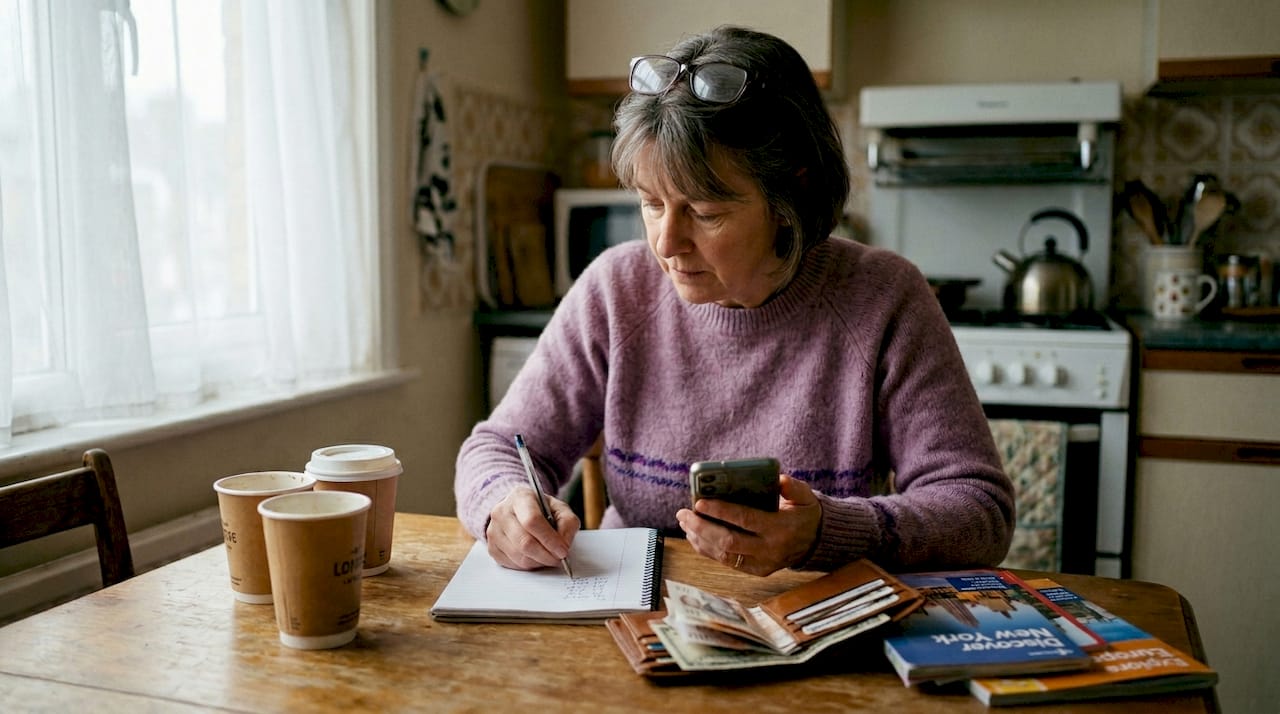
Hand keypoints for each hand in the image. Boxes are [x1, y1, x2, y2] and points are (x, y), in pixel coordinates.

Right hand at [485, 486, 580, 570]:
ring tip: (549, 557)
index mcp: (520, 497)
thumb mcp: (560, 509)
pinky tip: (536, 558)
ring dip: (539, 562)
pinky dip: (528, 566)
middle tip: (559, 559)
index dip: (549, 539)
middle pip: (524, 542)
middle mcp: (502, 512)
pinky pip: (512, 564)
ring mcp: (493, 530)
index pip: (532, 521)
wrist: (519, 511)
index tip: (563, 551)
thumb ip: (567, 523)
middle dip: (546, 555)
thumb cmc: (542, 510)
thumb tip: (563, 545)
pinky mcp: (491, 547)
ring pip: (519, 556)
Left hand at [676, 474, 821, 575]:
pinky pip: (726, 562)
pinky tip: (694, 536)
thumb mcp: (806, 497)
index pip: (745, 520)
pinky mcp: (756, 571)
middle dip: (701, 527)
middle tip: (683, 513)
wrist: (816, 542)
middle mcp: (770, 549)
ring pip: (724, 555)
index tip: (699, 502)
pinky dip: (707, 550)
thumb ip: (793, 488)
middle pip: (728, 541)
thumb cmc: (804, 513)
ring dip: (700, 538)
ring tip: (685, 522)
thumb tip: (779, 479)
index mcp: (780, 528)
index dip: (720, 511)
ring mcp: (762, 564)